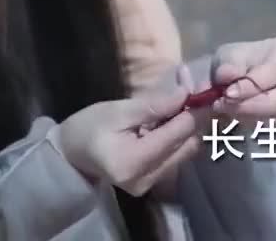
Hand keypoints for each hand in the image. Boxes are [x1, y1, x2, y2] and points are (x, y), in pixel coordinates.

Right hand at [57, 85, 201, 195]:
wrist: (70, 154)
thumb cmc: (88, 127)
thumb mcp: (118, 110)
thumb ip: (154, 105)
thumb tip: (186, 95)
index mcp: (133, 161)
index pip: (177, 135)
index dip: (194, 112)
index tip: (206, 91)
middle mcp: (146, 179)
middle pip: (187, 146)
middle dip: (196, 118)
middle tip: (200, 91)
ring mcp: (150, 185)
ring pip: (185, 152)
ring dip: (190, 126)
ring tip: (189, 100)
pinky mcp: (151, 183)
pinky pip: (175, 156)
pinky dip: (179, 136)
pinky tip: (176, 117)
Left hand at [205, 37, 275, 118]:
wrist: (235, 79)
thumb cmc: (237, 62)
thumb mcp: (228, 56)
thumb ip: (228, 64)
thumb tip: (228, 74)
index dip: (251, 85)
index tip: (227, 93)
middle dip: (251, 105)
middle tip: (224, 104)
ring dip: (248, 115)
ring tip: (227, 105)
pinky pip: (273, 127)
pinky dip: (252, 122)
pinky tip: (238, 112)